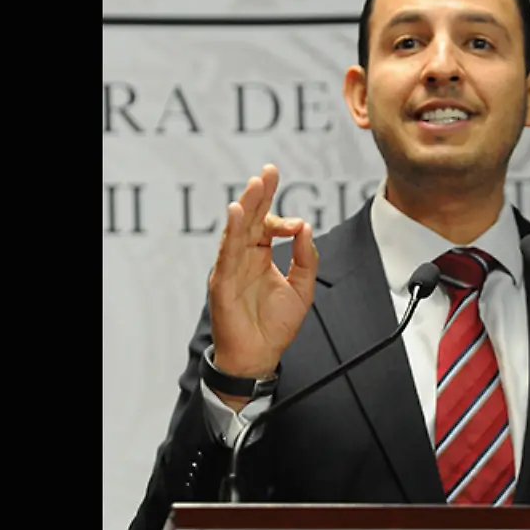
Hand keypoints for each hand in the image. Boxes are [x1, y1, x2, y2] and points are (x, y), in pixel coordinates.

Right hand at [208, 164, 317, 379]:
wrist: (259, 356)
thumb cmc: (275, 326)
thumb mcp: (302, 289)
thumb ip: (306, 258)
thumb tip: (306, 229)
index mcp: (260, 257)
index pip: (268, 226)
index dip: (283, 220)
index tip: (298, 226)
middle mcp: (243, 258)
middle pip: (251, 220)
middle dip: (260, 195)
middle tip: (268, 173)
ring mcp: (231, 268)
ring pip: (237, 231)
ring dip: (246, 207)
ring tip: (255, 185)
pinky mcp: (222, 283)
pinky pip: (227, 254)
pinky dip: (232, 233)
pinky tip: (237, 214)